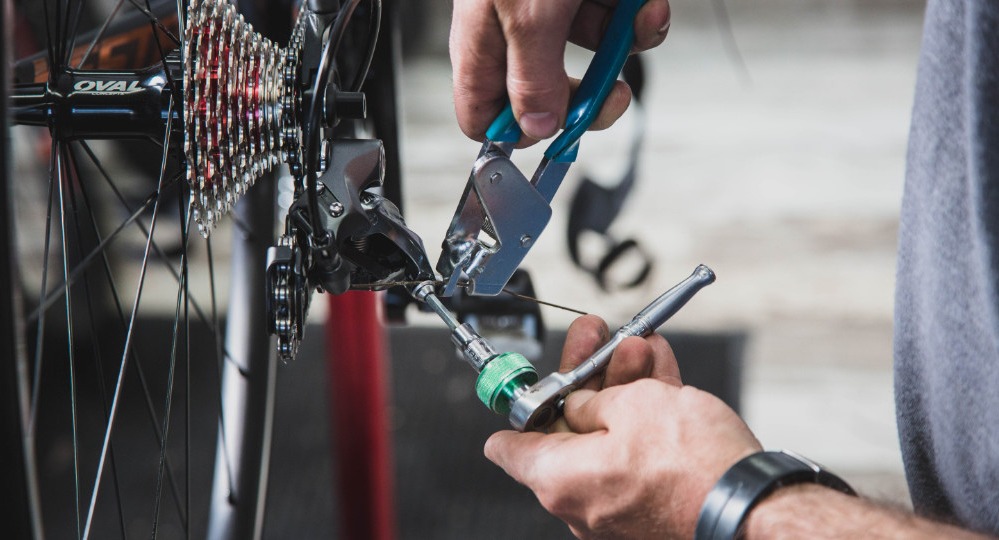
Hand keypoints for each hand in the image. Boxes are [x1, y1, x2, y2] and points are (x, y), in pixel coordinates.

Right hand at [450, 0, 670, 143]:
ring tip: (634, 20)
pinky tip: (645, 3)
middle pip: (547, 91)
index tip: (553, 135)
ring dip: (623, 46)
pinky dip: (640, 16)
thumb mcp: (530, 14)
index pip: (482, 111)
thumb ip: (532, 77)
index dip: (516, 132)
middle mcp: (518, 26)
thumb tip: (536, 128)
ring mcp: (559, 5)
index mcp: (485, 39)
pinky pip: (622, 20)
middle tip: (608, 94)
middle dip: (586, 95)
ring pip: (594, 53)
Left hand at [484, 315, 761, 538]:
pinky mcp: (652, 505)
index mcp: (559, 479)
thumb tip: (585, 406)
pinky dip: (644, 417)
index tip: (526, 385)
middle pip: (569, 428)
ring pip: (609, 435)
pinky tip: (657, 373)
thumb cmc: (693, 466)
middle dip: (588, 377)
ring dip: (623, 388)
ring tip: (638, 346)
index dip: (517, 409)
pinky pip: (636, 454)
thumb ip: (595, 400)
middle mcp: (581, 502)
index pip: (511, 447)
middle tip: (596, 340)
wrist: (753, 508)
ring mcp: (618, 507)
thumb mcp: (633, 404)